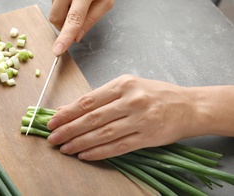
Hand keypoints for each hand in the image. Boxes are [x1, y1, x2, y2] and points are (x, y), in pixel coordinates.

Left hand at [47, 75, 198, 159]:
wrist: (188, 106)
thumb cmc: (154, 94)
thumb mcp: (127, 87)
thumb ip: (99, 98)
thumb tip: (69, 108)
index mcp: (123, 84)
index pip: (88, 100)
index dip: (68, 112)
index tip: (53, 120)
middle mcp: (131, 101)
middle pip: (92, 118)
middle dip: (69, 129)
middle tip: (53, 137)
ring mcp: (140, 120)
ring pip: (103, 134)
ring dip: (80, 143)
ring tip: (65, 148)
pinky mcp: (147, 137)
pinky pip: (118, 147)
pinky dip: (99, 152)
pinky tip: (85, 155)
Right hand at [48, 0, 118, 55]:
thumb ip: (92, 19)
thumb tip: (77, 37)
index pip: (73, 20)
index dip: (65, 38)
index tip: (57, 51)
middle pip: (56, 18)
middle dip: (64, 26)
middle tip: (77, 18)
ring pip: (53, 10)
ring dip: (64, 11)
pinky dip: (62, 1)